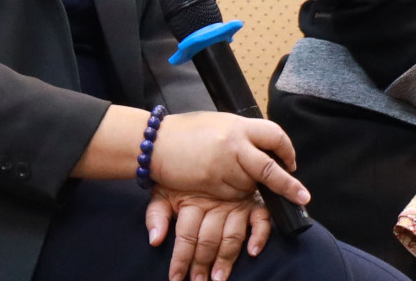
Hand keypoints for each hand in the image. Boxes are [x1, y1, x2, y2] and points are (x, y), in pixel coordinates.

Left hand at [144, 189, 268, 280]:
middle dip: (202, 263)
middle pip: (208, 239)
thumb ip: (156, 214)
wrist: (204, 147)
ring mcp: (236, 204)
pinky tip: (253, 251)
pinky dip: (259, 234)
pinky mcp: (254, 203)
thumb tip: (154, 241)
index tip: (176, 278)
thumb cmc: (182, 177)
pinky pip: (261, 219)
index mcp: (192, 202)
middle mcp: (215, 204)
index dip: (180, 258)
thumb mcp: (164, 190)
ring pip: (232, 235)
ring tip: (219, 277)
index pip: (186, 235)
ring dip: (226, 258)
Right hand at [148, 112, 308, 206]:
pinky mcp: (214, 184)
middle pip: (269, 168)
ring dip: (246, 186)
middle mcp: (235, 145)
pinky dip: (230, 193)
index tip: (292, 163)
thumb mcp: (218, 125)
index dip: (287, 150)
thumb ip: (241, 137)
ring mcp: (225, 166)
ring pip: (249, 185)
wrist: (155, 143)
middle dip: (288, 186)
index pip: (273, 136)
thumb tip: (261, 149)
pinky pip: (232, 195)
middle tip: (302, 197)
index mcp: (238, 125)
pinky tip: (216, 182)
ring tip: (225, 174)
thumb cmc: (185, 132)